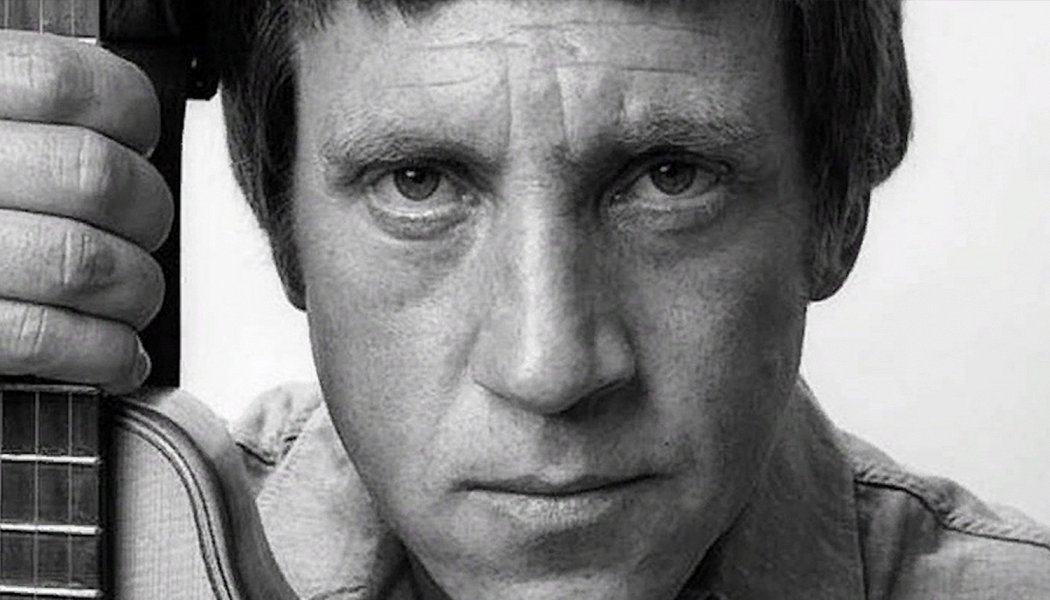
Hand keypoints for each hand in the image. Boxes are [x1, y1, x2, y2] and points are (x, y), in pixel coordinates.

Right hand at [0, 31, 171, 393]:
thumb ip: (30, 117)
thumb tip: (126, 136)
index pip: (64, 82)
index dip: (127, 115)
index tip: (134, 142)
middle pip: (96, 178)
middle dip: (146, 216)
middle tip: (141, 232)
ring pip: (83, 262)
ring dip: (133, 292)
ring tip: (131, 298)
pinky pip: (42, 336)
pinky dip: (102, 352)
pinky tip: (115, 354)